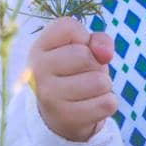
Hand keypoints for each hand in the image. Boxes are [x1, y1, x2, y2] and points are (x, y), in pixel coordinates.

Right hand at [25, 16, 117, 142]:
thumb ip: (97, 41)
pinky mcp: (66, 118)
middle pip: (86, 56)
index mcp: (38, 48)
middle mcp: (37, 71)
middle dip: (96, 65)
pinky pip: (107, 103)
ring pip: (100, 82)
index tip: (75, 50)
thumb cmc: (72, 74)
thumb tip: (105, 54)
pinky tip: (90, 106)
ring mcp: (49, 96)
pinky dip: (107, 103)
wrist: (56, 116)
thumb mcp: (80, 50)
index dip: (83, 37)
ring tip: (87, 91)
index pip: (68, 27)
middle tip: (83, 75)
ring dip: (103, 86)